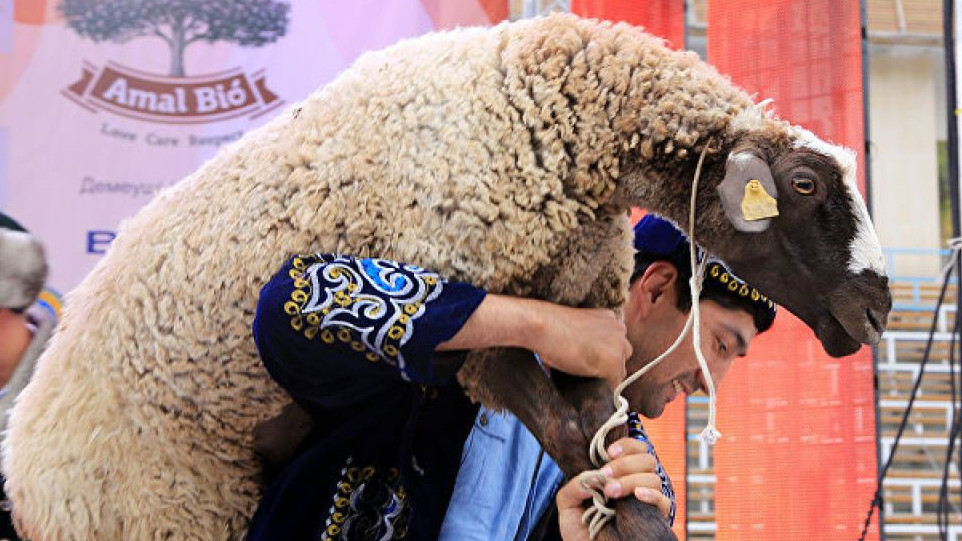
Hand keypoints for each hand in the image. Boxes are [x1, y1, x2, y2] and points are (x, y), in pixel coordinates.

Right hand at [531, 304, 629, 388]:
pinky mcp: (613, 363)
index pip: (616, 342)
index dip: (603, 353)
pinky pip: (614, 383)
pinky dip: (603, 386)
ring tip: (584, 374)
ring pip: (620, 370)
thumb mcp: (577, 325)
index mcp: (609, 317)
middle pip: (622, 354)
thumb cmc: (550, 326)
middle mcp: (619, 329)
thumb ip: (590, 336)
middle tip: (587, 366)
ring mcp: (618, 346)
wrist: (543, 327)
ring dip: (606, 374)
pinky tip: (586, 381)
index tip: (591, 357)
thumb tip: (589, 355)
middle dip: (608, 362)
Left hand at [556, 438, 671, 540]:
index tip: (608, 453)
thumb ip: (574, 486)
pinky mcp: (655, 518)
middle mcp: (636, 483)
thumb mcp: (568, 504)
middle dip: (624, 464)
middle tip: (606, 477)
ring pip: (653, 478)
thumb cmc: (580, 529)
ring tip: (611, 493)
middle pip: (647, 459)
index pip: (635, 449)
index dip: (626, 445)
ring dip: (631, 480)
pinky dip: (652, 495)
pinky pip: (665, 502)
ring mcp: (647, 500)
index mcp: (619, 475)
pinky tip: (638, 496)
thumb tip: (591, 477)